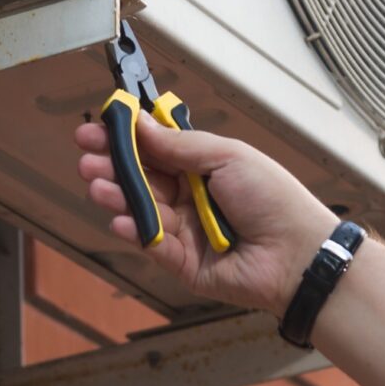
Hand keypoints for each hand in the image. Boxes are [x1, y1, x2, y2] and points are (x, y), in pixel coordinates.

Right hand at [76, 114, 338, 313]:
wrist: (297, 253)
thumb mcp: (227, 156)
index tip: (95, 129)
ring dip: (116, 196)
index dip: (124, 139)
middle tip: (87, 157)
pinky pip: (151, 244)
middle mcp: (189, 197)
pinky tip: (121, 219)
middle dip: (111, 166)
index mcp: (202, 168)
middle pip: (140, 179)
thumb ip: (179, 145)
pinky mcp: (182, 263)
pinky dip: (134, 231)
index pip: (154, 149)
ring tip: (98, 184)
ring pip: (140, 210)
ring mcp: (184, 231)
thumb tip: (140, 122)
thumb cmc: (274, 199)